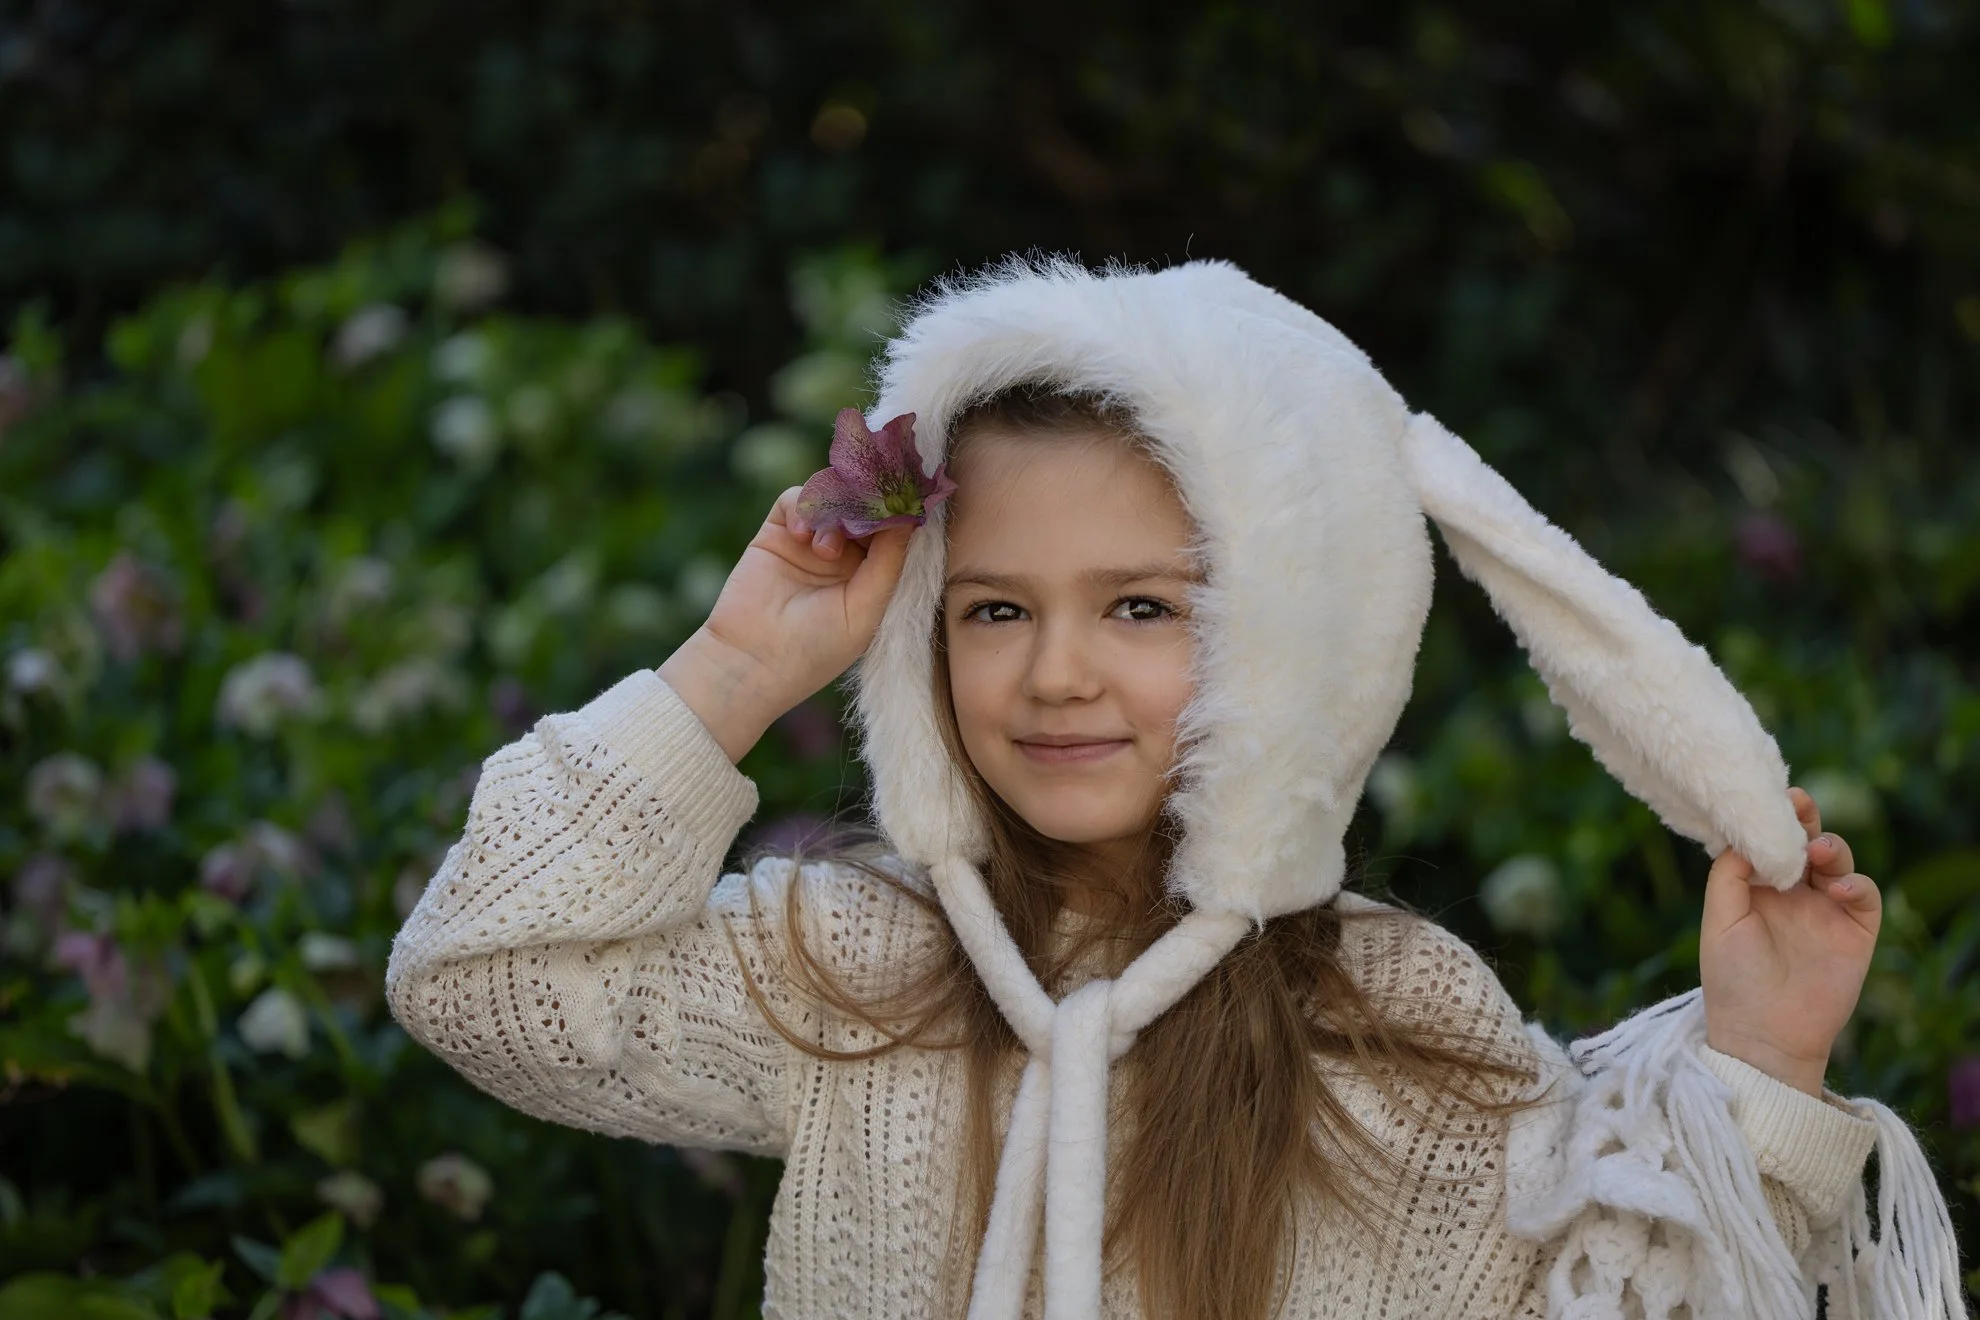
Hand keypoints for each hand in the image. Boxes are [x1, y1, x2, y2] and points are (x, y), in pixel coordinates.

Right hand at [657, 486, 917, 761]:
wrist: (753, 660)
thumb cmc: (817, 648)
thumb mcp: (867, 608)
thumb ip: (890, 561)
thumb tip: (909, 516)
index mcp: (873, 577)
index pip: (893, 533)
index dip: (898, 516)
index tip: (904, 503)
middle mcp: (845, 557)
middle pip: (864, 508)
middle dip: (867, 508)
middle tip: (866, 515)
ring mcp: (811, 543)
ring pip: (833, 499)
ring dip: (835, 515)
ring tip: (826, 551)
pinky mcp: (777, 533)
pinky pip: (796, 499)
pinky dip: (804, 507)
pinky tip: (802, 535)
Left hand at [1699, 786, 1880, 1095]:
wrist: (1765, 1035)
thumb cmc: (1733, 980)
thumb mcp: (1719, 923)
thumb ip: (1728, 876)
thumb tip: (1743, 838)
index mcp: (1755, 889)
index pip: (1765, 843)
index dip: (1767, 821)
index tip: (1767, 798)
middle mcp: (1792, 894)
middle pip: (1804, 845)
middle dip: (1803, 820)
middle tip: (1798, 804)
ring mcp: (1825, 911)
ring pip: (1837, 863)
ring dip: (1831, 848)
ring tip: (1817, 850)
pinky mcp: (1856, 932)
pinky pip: (1865, 898)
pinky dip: (1858, 885)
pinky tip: (1840, 887)